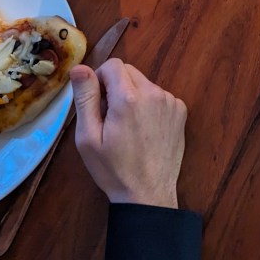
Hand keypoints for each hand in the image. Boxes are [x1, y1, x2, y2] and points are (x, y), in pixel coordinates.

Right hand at [71, 58, 186, 207]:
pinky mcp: (180, 110)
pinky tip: (145, 130)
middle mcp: (153, 93)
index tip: (97, 102)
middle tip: (110, 116)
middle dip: (116, 86)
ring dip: (133, 95)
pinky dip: (149, 105)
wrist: (148, 194)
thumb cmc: (113, 169)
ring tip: (128, 126)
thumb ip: (85, 98)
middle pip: (129, 71)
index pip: (113, 65)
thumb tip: (79, 67)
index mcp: (128, 98)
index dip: (100, 79)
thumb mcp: (88, 137)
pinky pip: (159, 96)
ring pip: (144, 83)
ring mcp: (170, 101)